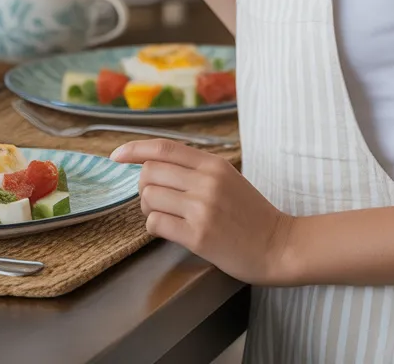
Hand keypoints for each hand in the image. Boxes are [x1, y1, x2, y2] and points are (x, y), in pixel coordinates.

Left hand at [111, 139, 294, 285]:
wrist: (277, 244)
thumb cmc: (251, 213)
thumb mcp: (228, 178)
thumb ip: (196, 169)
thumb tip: (154, 166)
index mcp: (213, 164)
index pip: (163, 148)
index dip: (134, 149)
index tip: (115, 155)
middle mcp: (206, 182)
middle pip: (150, 173)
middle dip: (142, 186)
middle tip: (154, 199)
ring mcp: (202, 209)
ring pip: (149, 198)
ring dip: (148, 208)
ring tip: (164, 215)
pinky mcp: (198, 236)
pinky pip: (156, 224)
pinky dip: (154, 227)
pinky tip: (170, 230)